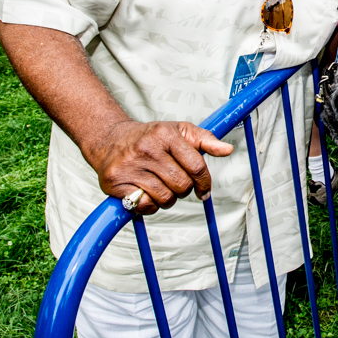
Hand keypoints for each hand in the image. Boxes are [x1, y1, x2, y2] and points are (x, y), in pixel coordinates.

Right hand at [88, 120, 233, 213]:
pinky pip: (146, 206)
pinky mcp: (115, 182)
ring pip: (165, 198)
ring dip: (167, 198)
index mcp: (165, 134)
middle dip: (183, 189)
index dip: (205, 182)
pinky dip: (150, 205)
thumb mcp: (179, 131)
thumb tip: (227, 149)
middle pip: (182, 185)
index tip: (204, 190)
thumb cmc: (150, 138)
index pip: (196, 166)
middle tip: (175, 182)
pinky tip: (145, 192)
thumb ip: (205, 140)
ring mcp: (130, 166)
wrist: (110, 140)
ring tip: (160, 186)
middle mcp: (147, 149)